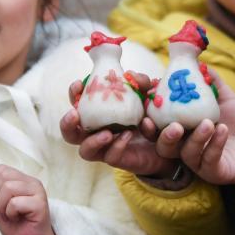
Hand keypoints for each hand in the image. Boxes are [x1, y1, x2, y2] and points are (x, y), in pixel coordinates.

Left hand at [0, 164, 54, 234]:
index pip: (2, 168)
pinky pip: (15, 203)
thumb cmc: (15, 225)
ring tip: (10, 215)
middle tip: (2, 210)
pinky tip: (18, 219)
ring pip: (8, 187)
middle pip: (4, 176)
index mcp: (23, 180)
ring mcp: (38, 192)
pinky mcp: (40, 205)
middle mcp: (32, 182)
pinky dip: (10, 213)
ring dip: (2, 205)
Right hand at [60, 75, 176, 176]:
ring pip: (85, 151)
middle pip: (70, 133)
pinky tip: (127, 135)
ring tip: (107, 132)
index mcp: (95, 114)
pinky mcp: (118, 159)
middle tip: (75, 114)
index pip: (76, 104)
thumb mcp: (147, 94)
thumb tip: (131, 75)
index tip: (79, 84)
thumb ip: (141, 83)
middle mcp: (94, 133)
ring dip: (92, 141)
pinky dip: (117, 145)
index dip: (73, 94)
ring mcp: (104, 148)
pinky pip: (111, 156)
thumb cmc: (149, 114)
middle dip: (67, 123)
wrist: (167, 140)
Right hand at [152, 70, 234, 184]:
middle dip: (163, 134)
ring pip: (186, 154)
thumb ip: (210, 82)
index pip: (158, 126)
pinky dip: (215, 145)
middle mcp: (185, 147)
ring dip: (196, 138)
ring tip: (208, 122)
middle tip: (175, 123)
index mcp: (181, 129)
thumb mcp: (224, 98)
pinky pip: (209, 161)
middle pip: (163, 146)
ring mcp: (199, 163)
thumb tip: (198, 61)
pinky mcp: (215, 173)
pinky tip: (223, 130)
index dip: (150, 116)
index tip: (151, 102)